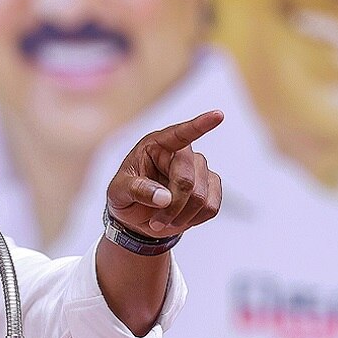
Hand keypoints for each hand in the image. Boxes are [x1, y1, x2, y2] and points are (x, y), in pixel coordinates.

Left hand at [106, 110, 223, 238]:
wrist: (136, 217)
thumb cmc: (125, 196)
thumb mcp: (119, 192)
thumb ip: (138, 190)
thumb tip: (164, 198)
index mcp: (156, 145)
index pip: (180, 133)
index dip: (200, 125)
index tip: (218, 115)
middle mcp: (181, 153)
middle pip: (187, 181)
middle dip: (172, 207)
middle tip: (156, 222)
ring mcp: (198, 168)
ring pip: (202, 197)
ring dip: (182, 216)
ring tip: (163, 221)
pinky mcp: (210, 186)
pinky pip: (212, 206)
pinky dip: (195, 219)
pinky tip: (180, 218)